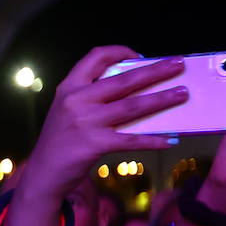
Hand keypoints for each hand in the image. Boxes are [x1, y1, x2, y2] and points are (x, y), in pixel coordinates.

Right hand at [23, 46, 185, 194]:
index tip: (140, 56)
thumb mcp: (67, 111)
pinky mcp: (94, 145)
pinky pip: (131, 140)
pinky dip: (152, 140)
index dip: (120, 52)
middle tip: (178, 64)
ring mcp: (85, 122)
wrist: (43, 173)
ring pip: (132, 106)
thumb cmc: (60, 141)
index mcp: (69, 88)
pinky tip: (169, 140)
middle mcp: (76, 101)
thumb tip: (137, 89)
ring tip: (182, 94)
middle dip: (155, 70)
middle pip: (123, 80)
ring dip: (162, 99)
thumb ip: (91, 97)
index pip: (95, 58)